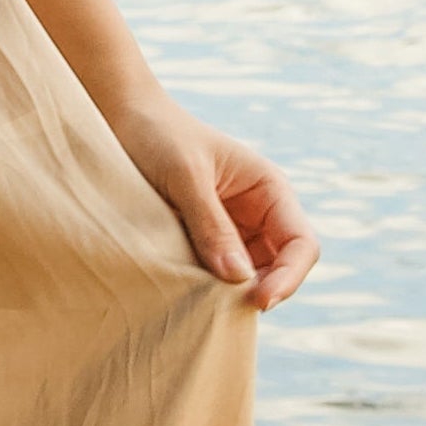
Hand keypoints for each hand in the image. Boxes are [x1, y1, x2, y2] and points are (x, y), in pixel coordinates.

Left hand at [107, 90, 319, 311]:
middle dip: (259, 290)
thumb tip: (240, 277)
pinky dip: (211, 288)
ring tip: (201, 296)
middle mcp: (260, 212)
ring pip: (250, 278)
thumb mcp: (185, 175)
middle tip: (222, 307)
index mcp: (269, 188)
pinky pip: (221, 276)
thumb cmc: (159, 135)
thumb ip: (212, 224)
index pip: (301, 244)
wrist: (123, 119)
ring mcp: (235, 230)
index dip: (289, 277)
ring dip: (233, 292)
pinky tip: (189, 289)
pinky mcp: (208, 242)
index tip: (259, 300)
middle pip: (280, 269)